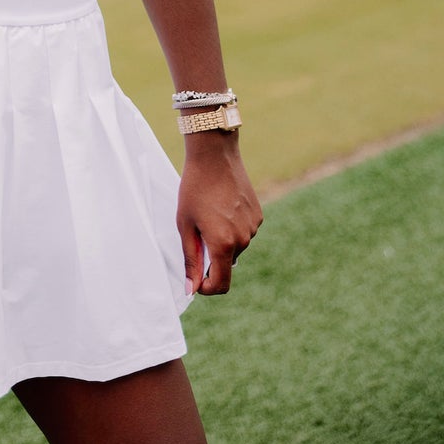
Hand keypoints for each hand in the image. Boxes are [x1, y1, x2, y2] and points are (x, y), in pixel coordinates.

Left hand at [177, 139, 262, 295]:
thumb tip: (192, 288)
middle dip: (211, 257)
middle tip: (196, 231)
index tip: (196, 281)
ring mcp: (253, 227)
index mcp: (223, 244)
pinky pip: (243, 231)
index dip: (207, 288)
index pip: (221, 284)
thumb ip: (190, 259)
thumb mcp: (185, 224)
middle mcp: (243, 240)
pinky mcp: (258, 216)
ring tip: (209, 214)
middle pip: (226, 264)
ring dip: (222, 240)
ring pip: (236, 247)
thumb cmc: (194, 188)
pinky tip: (222, 206)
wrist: (214, 155)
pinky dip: (232, 227)